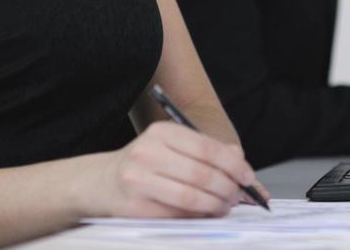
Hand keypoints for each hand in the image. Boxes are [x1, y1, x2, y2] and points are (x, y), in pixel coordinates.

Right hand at [88, 121, 257, 218]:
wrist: (102, 182)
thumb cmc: (144, 165)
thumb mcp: (170, 147)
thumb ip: (204, 151)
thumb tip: (239, 163)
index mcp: (160, 132)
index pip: (207, 148)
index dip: (233, 164)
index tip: (247, 176)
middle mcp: (147, 152)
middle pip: (202, 174)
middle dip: (227, 188)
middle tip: (237, 196)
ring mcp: (139, 180)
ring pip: (191, 197)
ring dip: (215, 205)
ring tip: (224, 206)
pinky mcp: (136, 207)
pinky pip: (177, 214)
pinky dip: (197, 216)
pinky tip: (204, 214)